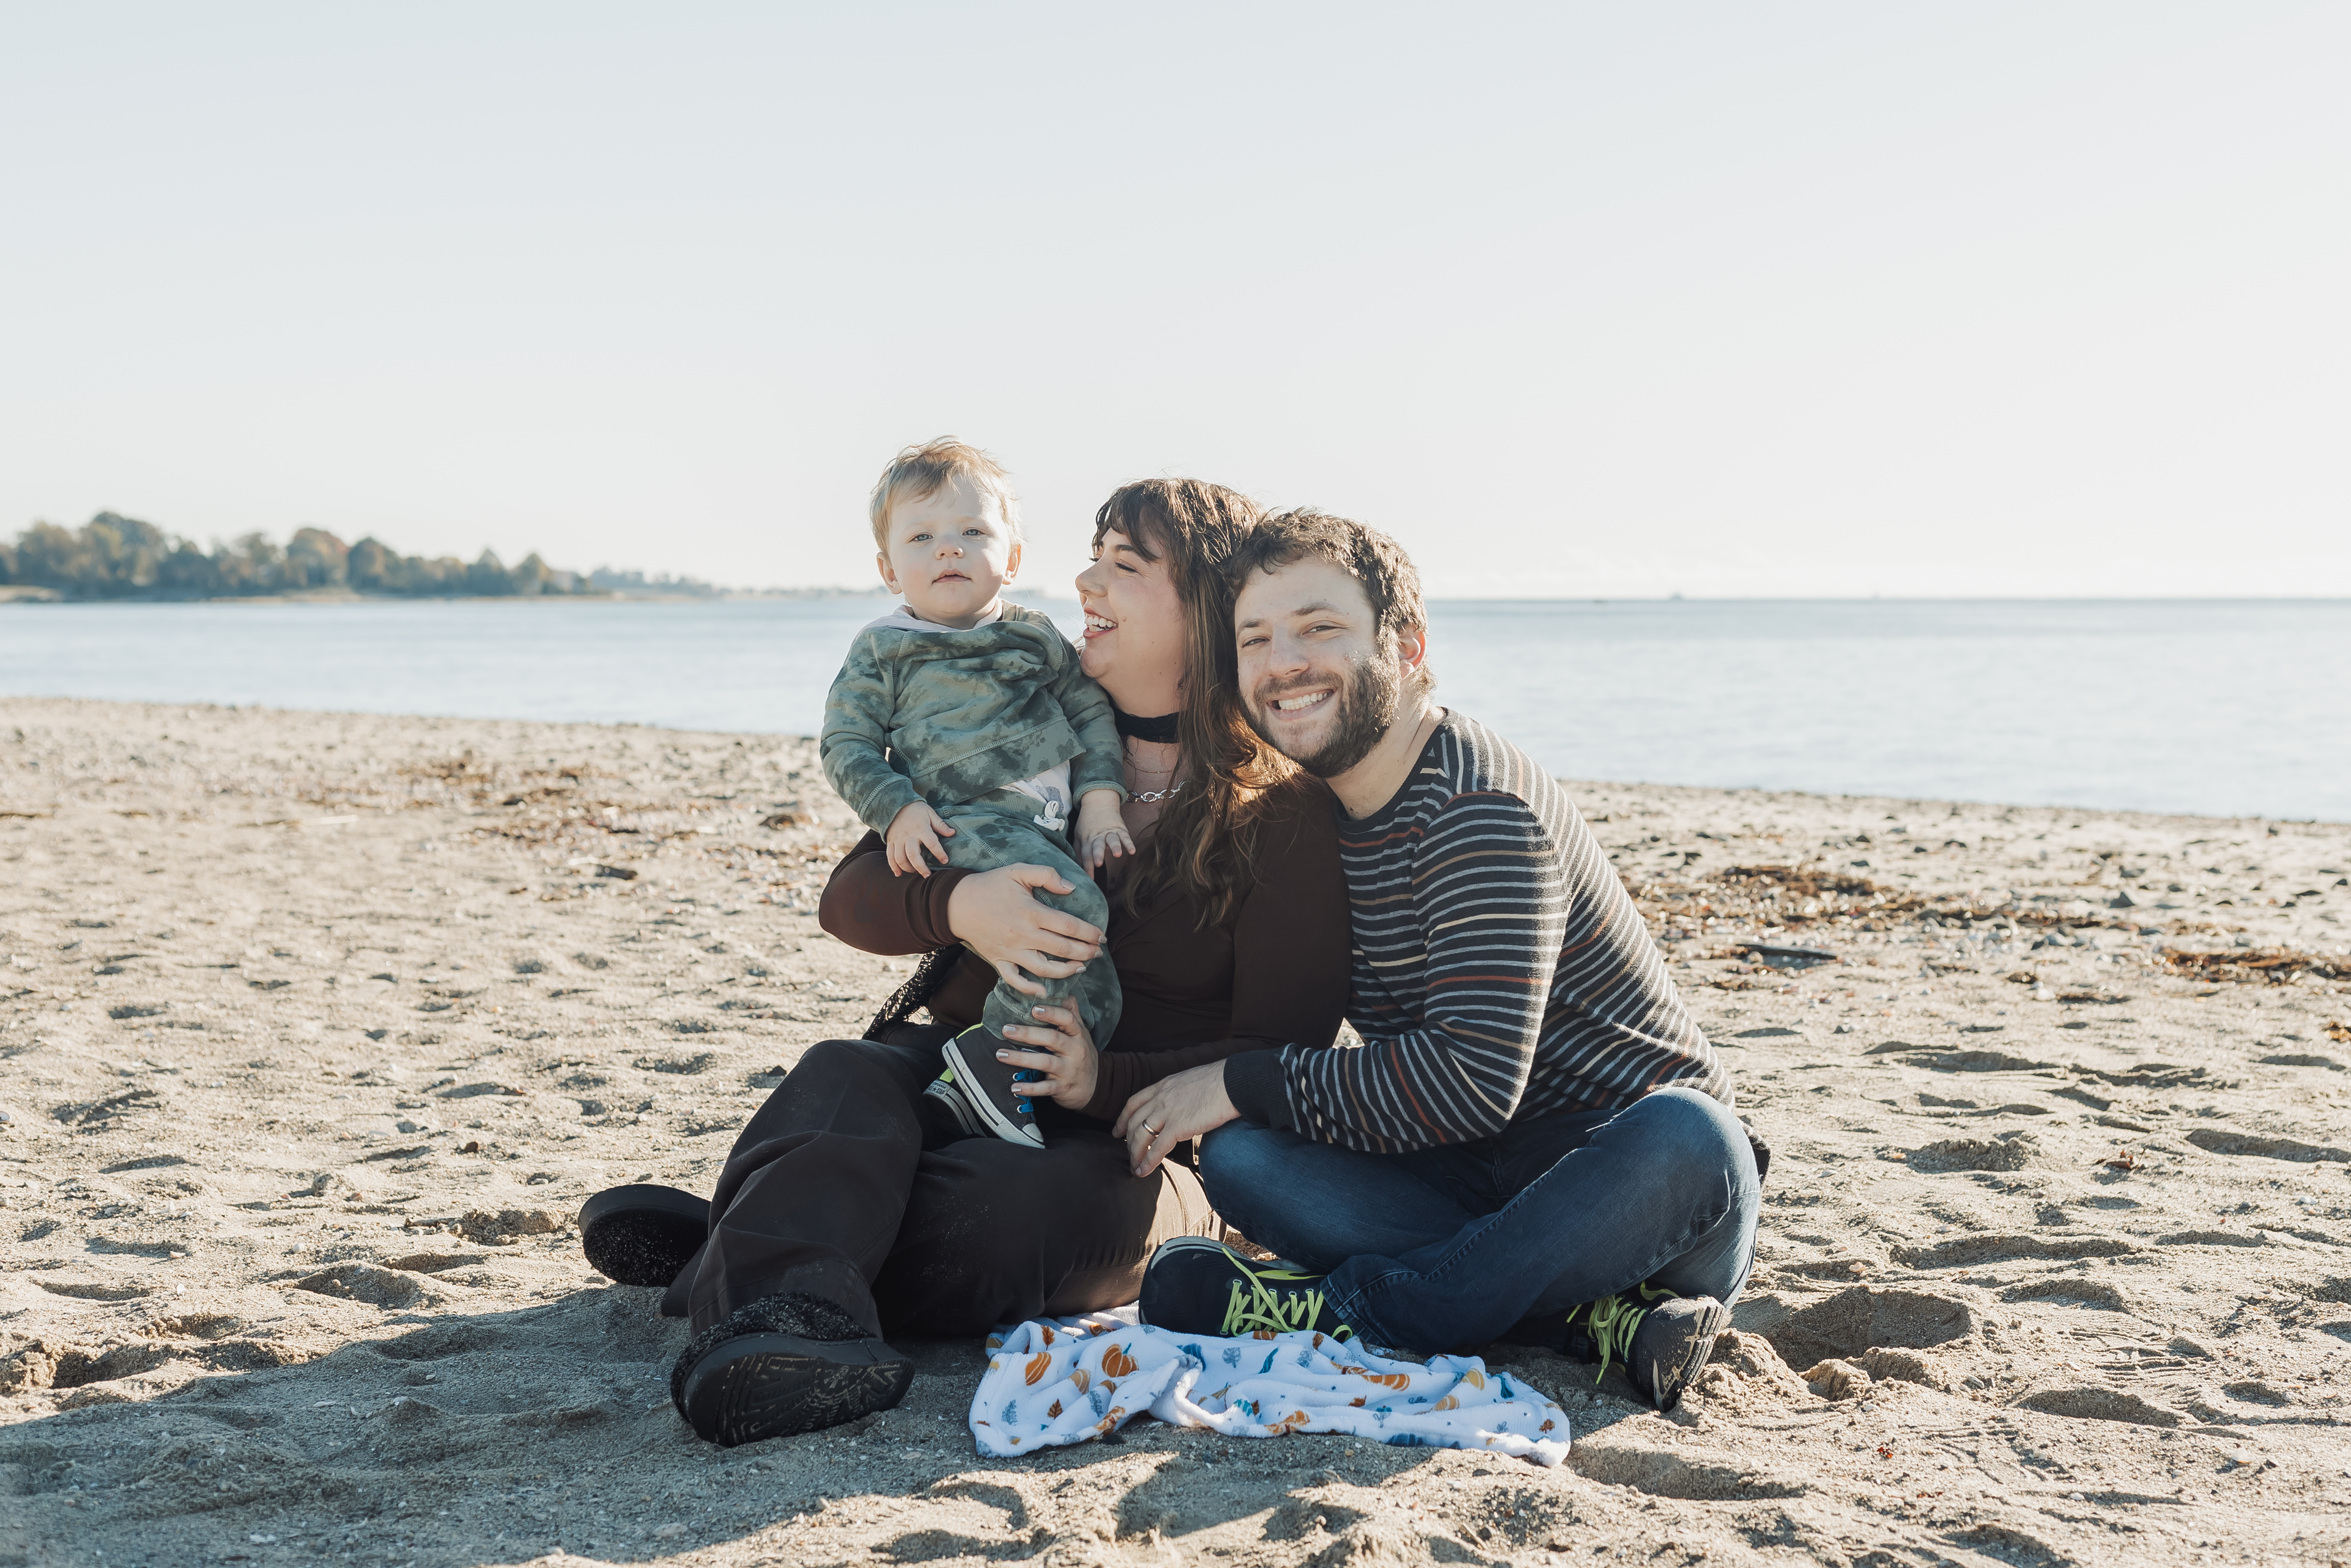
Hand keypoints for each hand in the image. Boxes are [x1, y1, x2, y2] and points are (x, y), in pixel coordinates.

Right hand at [885, 800, 954, 877]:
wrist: (895, 804)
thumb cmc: (916, 809)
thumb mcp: (930, 813)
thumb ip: (940, 825)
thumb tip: (952, 833)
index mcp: (920, 828)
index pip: (931, 842)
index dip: (939, 853)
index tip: (945, 860)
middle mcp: (908, 835)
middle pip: (913, 855)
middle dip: (920, 867)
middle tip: (928, 875)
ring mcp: (898, 839)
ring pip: (900, 858)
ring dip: (908, 868)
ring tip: (916, 873)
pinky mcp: (890, 842)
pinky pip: (890, 856)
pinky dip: (893, 866)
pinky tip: (899, 873)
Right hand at [945, 864, 1105, 997]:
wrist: (956, 903)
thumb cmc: (990, 885)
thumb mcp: (1018, 870)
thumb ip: (1046, 875)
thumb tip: (1071, 887)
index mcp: (1031, 912)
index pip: (1068, 926)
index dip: (1089, 933)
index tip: (1101, 935)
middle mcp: (1023, 934)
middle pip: (1062, 949)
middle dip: (1085, 952)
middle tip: (1098, 952)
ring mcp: (1010, 951)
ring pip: (1043, 968)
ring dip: (1066, 971)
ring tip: (1081, 968)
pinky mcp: (998, 960)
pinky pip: (1015, 980)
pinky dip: (1030, 988)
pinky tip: (1045, 990)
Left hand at [996, 1000, 1099, 1111]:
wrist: (1097, 1085)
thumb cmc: (1081, 1053)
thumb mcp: (1081, 1032)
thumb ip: (1070, 1012)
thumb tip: (1059, 989)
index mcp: (1078, 1034)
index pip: (1067, 1019)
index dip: (1051, 1013)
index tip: (1034, 1008)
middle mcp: (1075, 1050)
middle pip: (1052, 1039)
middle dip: (1028, 1034)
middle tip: (1006, 1029)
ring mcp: (1069, 1070)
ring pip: (1045, 1062)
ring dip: (1021, 1058)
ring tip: (1001, 1054)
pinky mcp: (1062, 1087)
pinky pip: (1045, 1088)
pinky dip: (1029, 1088)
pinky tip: (1014, 1086)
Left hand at [1073, 789, 1134, 870]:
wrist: (1098, 802)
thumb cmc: (1087, 822)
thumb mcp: (1078, 834)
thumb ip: (1078, 850)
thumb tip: (1075, 865)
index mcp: (1087, 839)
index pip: (1086, 854)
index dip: (1087, 866)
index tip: (1088, 878)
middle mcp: (1098, 836)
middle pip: (1097, 846)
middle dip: (1098, 855)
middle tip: (1098, 863)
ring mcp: (1109, 832)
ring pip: (1112, 840)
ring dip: (1115, 846)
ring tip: (1117, 854)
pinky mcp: (1120, 828)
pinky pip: (1125, 836)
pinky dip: (1129, 843)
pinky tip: (1132, 851)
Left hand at [1112, 1061, 1238, 1177]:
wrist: (1234, 1082)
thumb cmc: (1222, 1082)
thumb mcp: (1191, 1083)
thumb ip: (1180, 1094)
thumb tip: (1183, 1106)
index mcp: (1164, 1085)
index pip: (1134, 1102)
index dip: (1122, 1118)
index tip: (1116, 1131)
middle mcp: (1161, 1097)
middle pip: (1134, 1121)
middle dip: (1127, 1141)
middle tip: (1127, 1154)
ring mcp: (1167, 1111)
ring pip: (1140, 1136)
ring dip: (1135, 1154)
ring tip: (1134, 1167)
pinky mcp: (1178, 1126)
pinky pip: (1157, 1148)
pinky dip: (1148, 1162)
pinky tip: (1143, 1171)